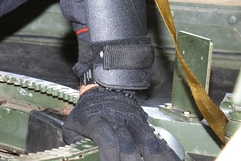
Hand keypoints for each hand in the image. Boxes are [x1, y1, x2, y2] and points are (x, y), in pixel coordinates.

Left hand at [63, 87, 179, 160]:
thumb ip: (74, 140)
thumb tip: (75, 152)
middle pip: (128, 146)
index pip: (106, 140)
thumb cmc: (87, 111)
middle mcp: (118, 123)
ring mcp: (134, 125)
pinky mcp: (145, 127)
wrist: (104, 86)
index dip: (109, 157)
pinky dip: (168, 155)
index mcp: (97, 122)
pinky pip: (159, 143)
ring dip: (154, 159)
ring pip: (148, 145)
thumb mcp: (73, 123)